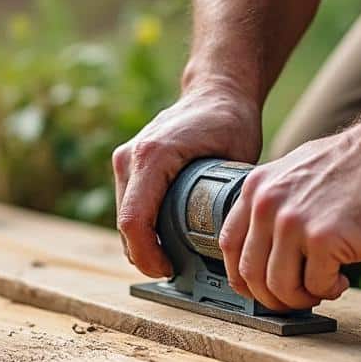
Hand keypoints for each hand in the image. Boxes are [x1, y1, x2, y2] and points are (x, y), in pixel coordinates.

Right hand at [113, 84, 261, 276]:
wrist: (217, 90)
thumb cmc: (229, 120)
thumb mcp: (237, 159)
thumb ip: (231, 198)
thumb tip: (233, 243)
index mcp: (152, 156)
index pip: (134, 221)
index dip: (147, 256)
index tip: (169, 270)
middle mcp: (130, 157)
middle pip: (124, 225)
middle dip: (145, 255)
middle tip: (176, 271)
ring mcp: (125, 160)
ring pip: (124, 218)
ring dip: (142, 242)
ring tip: (173, 257)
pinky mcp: (128, 164)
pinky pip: (128, 205)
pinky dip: (142, 227)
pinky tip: (165, 238)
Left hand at [218, 123, 360, 309]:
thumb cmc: (355, 164)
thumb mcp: (296, 171)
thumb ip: (275, 203)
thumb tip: (265, 248)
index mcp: (257, 189)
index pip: (229, 245)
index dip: (243, 276)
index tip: (262, 288)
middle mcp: (268, 205)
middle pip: (251, 274)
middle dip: (273, 297)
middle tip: (298, 297)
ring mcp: (294, 222)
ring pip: (280, 287)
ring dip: (302, 297)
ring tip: (324, 286)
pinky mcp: (324, 238)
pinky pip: (316, 285)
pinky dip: (329, 290)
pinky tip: (343, 278)